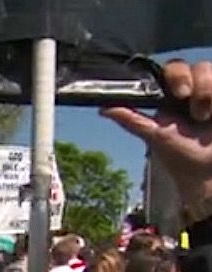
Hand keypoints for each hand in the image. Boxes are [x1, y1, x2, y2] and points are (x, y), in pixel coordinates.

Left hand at [102, 60, 211, 222]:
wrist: (208, 173)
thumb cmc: (181, 155)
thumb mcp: (154, 135)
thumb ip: (132, 120)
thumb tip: (102, 109)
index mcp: (173, 94)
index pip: (174, 68)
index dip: (177, 75)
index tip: (179, 93)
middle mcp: (195, 89)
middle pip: (198, 66)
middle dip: (198, 84)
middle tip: (194, 108)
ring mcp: (211, 93)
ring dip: (209, 93)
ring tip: (206, 117)